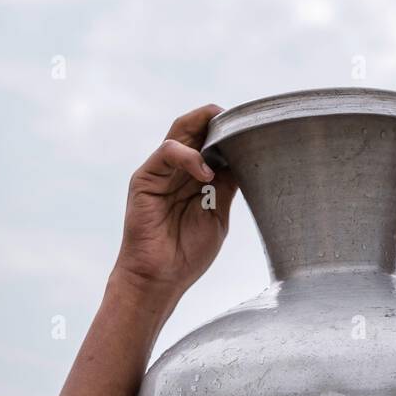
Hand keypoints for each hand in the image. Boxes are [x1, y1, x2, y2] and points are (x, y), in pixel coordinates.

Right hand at [111, 104, 237, 307]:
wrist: (161, 279)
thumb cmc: (187, 254)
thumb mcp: (217, 216)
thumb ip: (225, 187)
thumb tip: (245, 159)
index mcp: (195, 179)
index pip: (210, 143)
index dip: (227, 133)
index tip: (250, 128)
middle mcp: (177, 171)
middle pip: (195, 130)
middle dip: (215, 120)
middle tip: (238, 117)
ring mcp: (160, 172)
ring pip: (180, 133)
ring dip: (203, 127)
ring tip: (225, 131)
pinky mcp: (145, 178)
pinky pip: (167, 152)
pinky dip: (188, 156)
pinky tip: (205, 172)